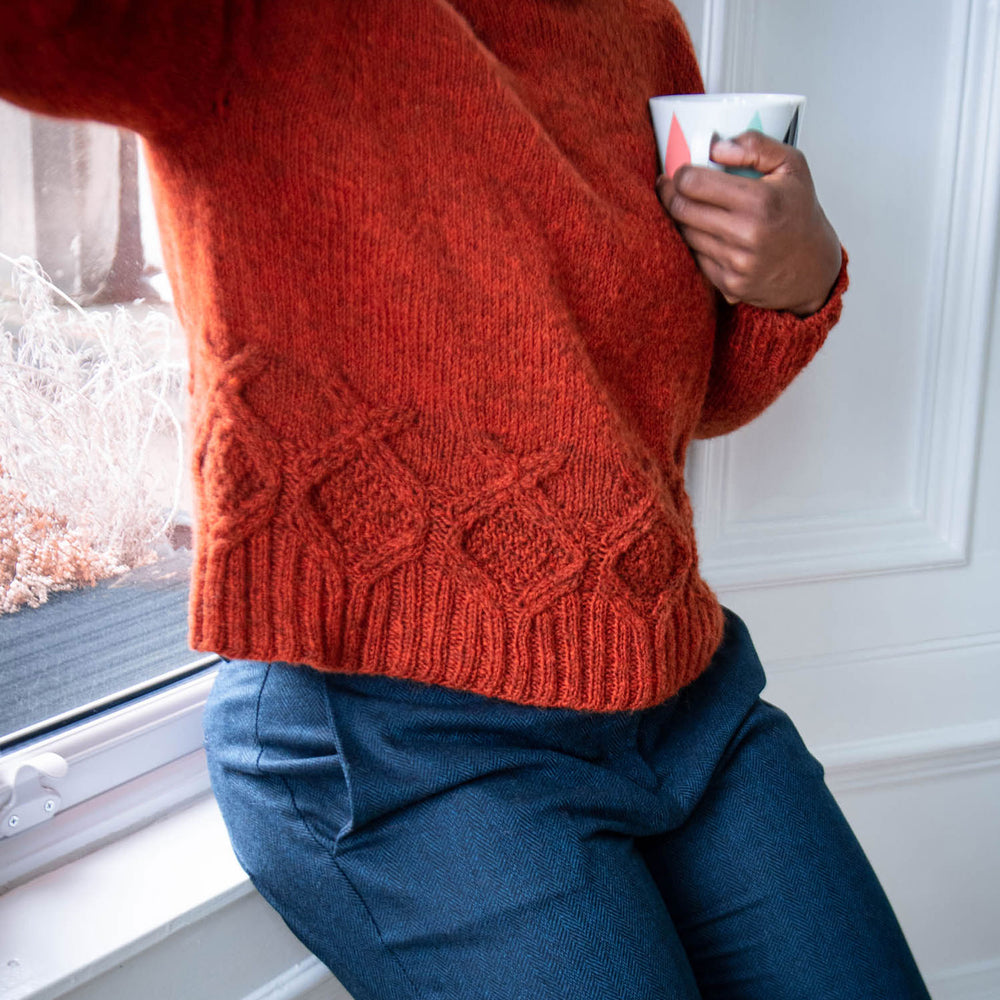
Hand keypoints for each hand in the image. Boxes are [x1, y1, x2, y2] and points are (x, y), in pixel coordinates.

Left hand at [655, 131, 842, 315]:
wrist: (814, 267)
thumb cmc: (800, 211)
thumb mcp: (791, 164)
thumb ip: (755, 145)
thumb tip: (715, 148)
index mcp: (760, 201)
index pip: (692, 183)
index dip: (680, 175)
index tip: (680, 173)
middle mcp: (747, 235)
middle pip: (681, 210)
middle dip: (671, 195)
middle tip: (671, 187)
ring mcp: (736, 264)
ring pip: (685, 234)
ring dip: (683, 220)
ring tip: (695, 208)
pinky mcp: (729, 285)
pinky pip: (695, 258)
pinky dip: (697, 244)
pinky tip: (710, 234)